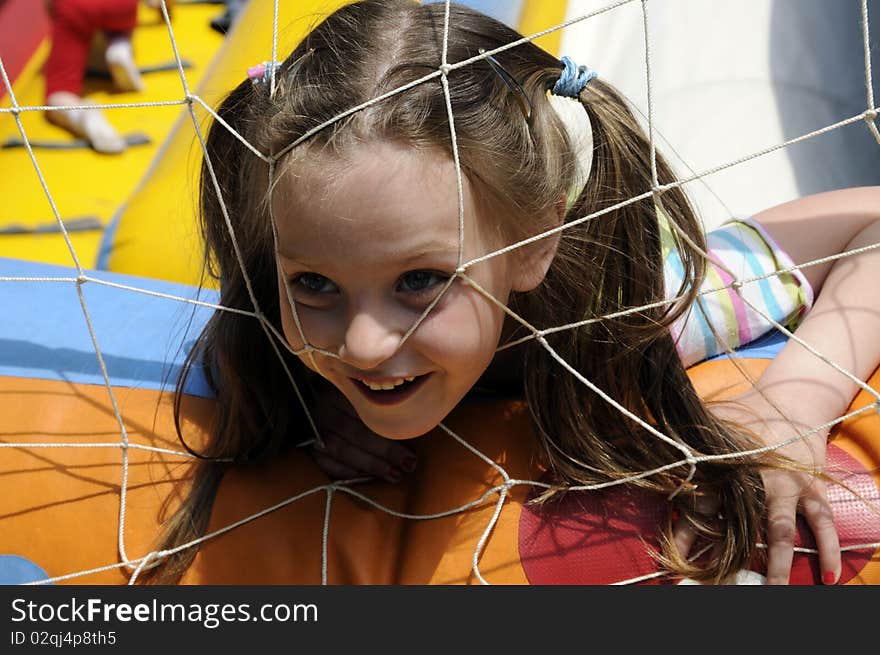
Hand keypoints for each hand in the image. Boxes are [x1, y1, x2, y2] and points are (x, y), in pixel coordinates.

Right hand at [307, 380, 417, 482]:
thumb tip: (412, 419)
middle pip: (354, 432)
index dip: (389, 430)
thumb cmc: (345, 399)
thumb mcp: (356, 390)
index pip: (365, 411)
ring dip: (369, 464)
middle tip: (408, 464)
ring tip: (393, 475)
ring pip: (340, 449)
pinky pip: (324, 463)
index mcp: (336, 389)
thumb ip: (375, 402)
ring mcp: (310, 429)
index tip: (411, 443)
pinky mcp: (304, 447)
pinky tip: (365, 477)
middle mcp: (321, 408)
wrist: (303, 403)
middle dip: (384, 451)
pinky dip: (345, 471)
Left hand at [674, 389, 840, 584]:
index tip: (672, 559)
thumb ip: (681, 442)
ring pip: (781, 530)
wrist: (790, 404)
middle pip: (739, 526)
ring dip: (778, 563)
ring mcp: (787, 487)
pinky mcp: (813, 489)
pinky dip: (829, 548)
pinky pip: (823, 523)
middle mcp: (755, 480)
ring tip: (773, 589)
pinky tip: (828, 575)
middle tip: (720, 584)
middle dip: (728, 557)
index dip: (684, 534)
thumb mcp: (710, 429)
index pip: (699, 507)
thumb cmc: (742, 422)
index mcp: (725, 470)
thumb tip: (637, 439)